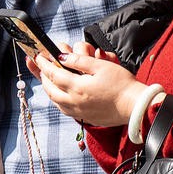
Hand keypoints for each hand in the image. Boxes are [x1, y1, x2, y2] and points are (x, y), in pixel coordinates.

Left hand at [31, 45, 145, 127]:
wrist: (134, 106)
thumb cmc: (122, 85)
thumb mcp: (101, 66)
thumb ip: (79, 61)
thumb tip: (62, 57)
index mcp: (77, 87)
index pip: (53, 74)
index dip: (43, 64)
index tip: (37, 56)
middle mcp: (74, 102)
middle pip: (50, 89)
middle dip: (43, 77)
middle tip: (40, 66)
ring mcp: (78, 112)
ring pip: (55, 101)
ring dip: (49, 89)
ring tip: (48, 79)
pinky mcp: (84, 118)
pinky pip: (64, 109)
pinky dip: (58, 100)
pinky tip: (61, 95)